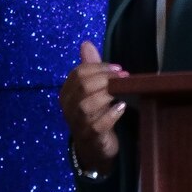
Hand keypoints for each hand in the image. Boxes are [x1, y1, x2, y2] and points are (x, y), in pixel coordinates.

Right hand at [59, 40, 126, 176]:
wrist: (94, 147)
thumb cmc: (95, 113)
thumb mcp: (92, 89)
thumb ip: (90, 67)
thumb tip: (86, 43)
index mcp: (67, 93)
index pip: (78, 73)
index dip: (100, 68)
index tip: (118, 69)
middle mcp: (68, 108)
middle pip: (83, 86)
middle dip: (105, 79)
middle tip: (124, 78)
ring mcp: (77, 124)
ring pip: (86, 105)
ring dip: (107, 95)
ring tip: (122, 92)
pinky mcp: (90, 138)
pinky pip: (97, 125)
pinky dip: (110, 115)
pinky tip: (121, 108)